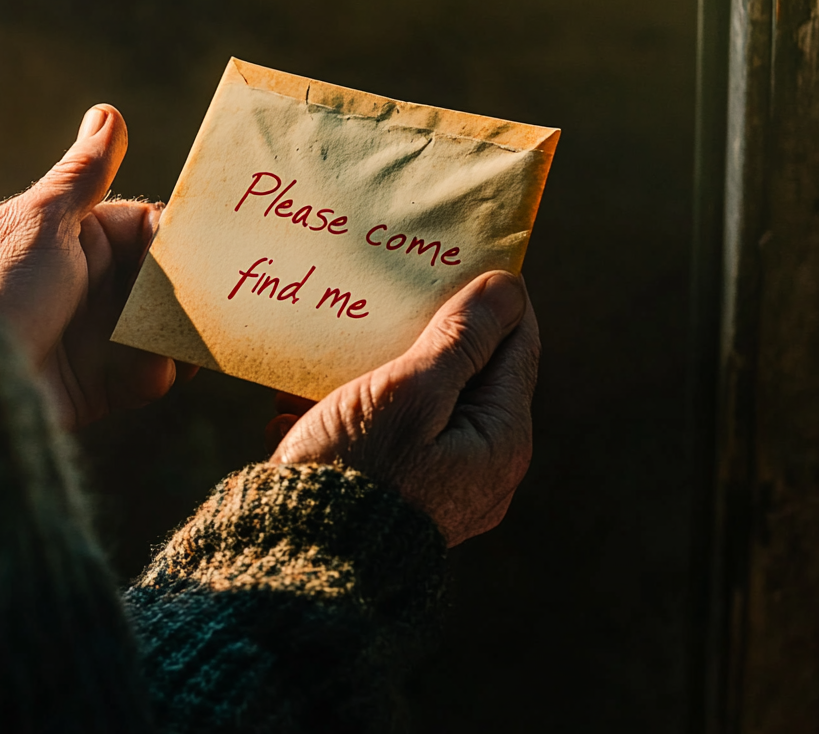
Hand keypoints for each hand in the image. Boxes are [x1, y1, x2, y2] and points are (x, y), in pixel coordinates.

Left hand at [0, 105, 191, 428]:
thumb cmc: (0, 286)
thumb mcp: (43, 220)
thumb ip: (84, 173)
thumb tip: (109, 113)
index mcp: (76, 239)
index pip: (146, 228)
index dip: (177, 235)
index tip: (206, 245)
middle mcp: (90, 285)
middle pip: (162, 280)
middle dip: (190, 288)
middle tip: (222, 294)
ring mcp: (96, 335)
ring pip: (162, 328)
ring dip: (179, 333)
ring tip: (192, 338)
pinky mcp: (99, 385)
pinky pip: (148, 374)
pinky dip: (156, 370)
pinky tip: (155, 368)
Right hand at [268, 272, 538, 546]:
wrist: (300, 559)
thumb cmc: (358, 470)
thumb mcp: (409, 391)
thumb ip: (461, 340)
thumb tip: (508, 289)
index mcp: (500, 439)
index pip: (519, 345)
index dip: (493, 298)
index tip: (458, 258)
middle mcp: (482, 467)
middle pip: (468, 375)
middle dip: (424, 333)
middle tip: (387, 296)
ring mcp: (439, 487)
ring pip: (419, 404)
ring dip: (376, 372)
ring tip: (330, 352)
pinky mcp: (394, 498)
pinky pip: (383, 438)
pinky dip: (349, 413)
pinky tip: (301, 405)